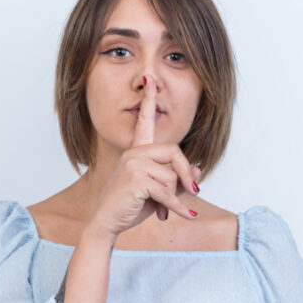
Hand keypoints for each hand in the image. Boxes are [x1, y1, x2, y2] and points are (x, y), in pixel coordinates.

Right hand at [84, 74, 200, 243]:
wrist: (106, 224)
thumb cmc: (129, 207)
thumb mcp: (158, 192)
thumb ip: (176, 180)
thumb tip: (197, 171)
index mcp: (136, 152)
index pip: (144, 122)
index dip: (148, 100)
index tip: (149, 79)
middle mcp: (133, 154)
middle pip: (174, 151)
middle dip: (185, 174)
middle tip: (193, 192)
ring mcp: (132, 165)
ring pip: (171, 176)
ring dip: (175, 198)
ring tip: (168, 211)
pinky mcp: (135, 179)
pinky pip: (167, 191)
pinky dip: (177, 207)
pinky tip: (181, 215)